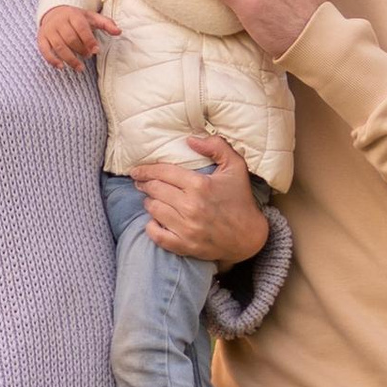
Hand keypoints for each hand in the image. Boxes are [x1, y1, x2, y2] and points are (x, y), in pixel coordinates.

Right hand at [36, 4, 118, 69]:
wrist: (54, 11)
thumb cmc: (76, 17)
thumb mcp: (91, 17)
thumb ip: (106, 24)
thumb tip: (119, 32)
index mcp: (73, 15)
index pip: (81, 28)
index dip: (89, 40)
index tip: (96, 50)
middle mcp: (59, 22)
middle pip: (70, 38)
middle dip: (80, 50)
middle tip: (88, 56)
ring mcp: (49, 30)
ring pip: (58, 46)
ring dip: (69, 59)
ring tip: (80, 68)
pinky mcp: (41, 38)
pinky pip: (44, 50)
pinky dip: (52, 59)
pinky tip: (61, 67)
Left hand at [130, 135, 268, 265]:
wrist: (249, 236)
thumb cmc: (240, 199)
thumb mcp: (236, 167)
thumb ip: (216, 146)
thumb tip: (190, 140)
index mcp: (200, 185)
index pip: (163, 173)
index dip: (146, 169)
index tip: (136, 170)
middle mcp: (191, 207)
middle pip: (155, 190)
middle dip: (145, 184)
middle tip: (141, 182)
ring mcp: (187, 228)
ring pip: (153, 210)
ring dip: (149, 202)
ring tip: (151, 199)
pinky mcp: (185, 245)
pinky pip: (156, 235)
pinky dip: (151, 226)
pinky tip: (155, 220)